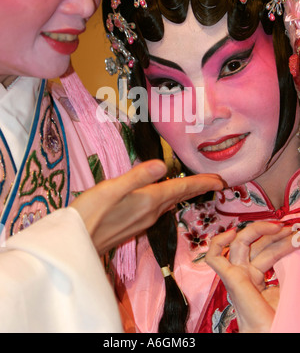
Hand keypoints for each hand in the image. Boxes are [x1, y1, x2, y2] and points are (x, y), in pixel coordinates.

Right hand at [71, 159, 223, 253]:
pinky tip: (168, 197)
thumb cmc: (90, 212)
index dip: (202, 183)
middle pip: (180, 197)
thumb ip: (137, 176)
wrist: (76, 244)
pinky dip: (171, 200)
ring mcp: (144, 221)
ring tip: (197, 186)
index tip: (221, 180)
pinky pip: (160, 209)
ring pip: (171, 204)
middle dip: (199, 188)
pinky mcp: (135, 225)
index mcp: (148, 200)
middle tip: (217, 182)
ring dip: (186, 194)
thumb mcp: (111, 188)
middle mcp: (151, 212)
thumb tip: (163, 165)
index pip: (181, 189)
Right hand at [205, 221, 294, 332]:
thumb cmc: (277, 317)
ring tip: (279, 227)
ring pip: (239, 243)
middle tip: (291, 229)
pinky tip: (232, 233)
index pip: (265, 251)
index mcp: (255, 278)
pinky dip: (219, 242)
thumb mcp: (286, 286)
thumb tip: (295, 244)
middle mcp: (244, 274)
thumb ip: (286, 268)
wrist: (270, 332)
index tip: (295, 234)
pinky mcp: (228, 277)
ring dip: (258, 230)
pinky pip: (214, 257)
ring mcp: (235, 274)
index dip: (279, 241)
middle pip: (255, 244)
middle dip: (274, 234)